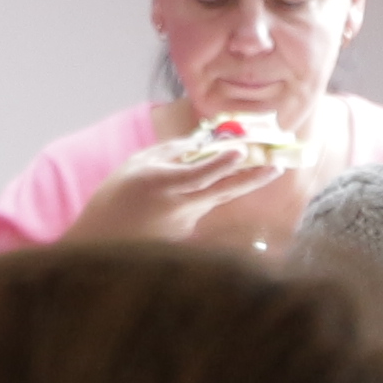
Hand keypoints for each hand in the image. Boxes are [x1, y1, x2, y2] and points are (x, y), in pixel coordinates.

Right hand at [54, 128, 292, 248]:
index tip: (241, 151)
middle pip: (222, 190)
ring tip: (269, 166)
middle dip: (252, 177)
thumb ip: (172, 153)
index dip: (221, 163)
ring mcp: (187, 222)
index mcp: (162, 185)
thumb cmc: (116, 196)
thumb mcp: (137, 165)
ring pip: (218, 197)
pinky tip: (220, 182)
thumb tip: (204, 142)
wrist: (103, 240)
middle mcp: (179, 206)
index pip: (198, 174)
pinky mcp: (189, 233)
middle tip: (278, 165)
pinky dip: (214, 191)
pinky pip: (205, 205)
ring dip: (242, 181)